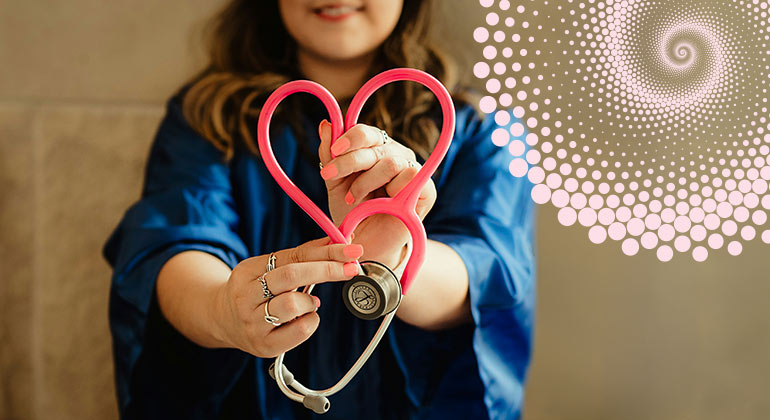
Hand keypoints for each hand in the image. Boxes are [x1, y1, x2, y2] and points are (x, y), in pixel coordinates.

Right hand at [214, 237, 363, 357]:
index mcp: (247, 271)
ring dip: (311, 301)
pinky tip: (305, 318)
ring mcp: (252, 323)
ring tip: (309, 302)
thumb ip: (302, 256)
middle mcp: (245, 297)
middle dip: (327, 270)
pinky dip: (311, 321)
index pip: (291, 256)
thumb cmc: (256, 291)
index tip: (351, 250)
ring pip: (292, 305)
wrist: (222, 321)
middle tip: (352, 268)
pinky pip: (299, 331)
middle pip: (290, 276)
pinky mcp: (264, 346)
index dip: (325, 252)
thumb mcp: (269, 268)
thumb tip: (339, 241)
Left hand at [317, 120, 436, 267]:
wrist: (365, 244)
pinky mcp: (427, 189)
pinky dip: (391, 190)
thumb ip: (329, 154)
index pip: (367, 132)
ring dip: (366, 181)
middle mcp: (396, 155)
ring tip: (353, 199)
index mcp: (376, 149)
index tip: (333, 152)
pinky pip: (411, 177)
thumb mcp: (335, 183)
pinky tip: (380, 204)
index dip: (350, 138)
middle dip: (349, 161)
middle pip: (376, 145)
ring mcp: (412, 170)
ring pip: (391, 162)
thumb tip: (326, 124)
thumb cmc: (353, 212)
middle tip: (330, 176)